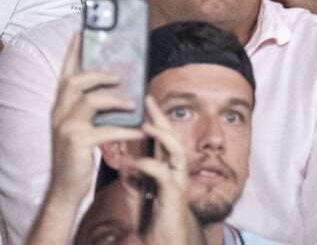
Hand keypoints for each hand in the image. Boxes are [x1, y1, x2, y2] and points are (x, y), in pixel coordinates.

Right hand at [48, 34, 143, 209]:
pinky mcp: (78, 142)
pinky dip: (125, 130)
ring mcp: (66, 127)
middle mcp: (59, 112)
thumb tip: (116, 85)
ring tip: (132, 104)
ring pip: (90, 101)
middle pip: (75, 81)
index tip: (82, 32)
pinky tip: (139, 131)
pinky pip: (106, 130)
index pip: (65, 72)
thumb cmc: (76, 154)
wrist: (65, 189)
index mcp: (59, 105)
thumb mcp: (77, 125)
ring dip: (115, 100)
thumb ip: (89, 106)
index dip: (73, 51)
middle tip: (118, 76)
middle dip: (98, 74)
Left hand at [119, 96, 204, 244]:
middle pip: (173, 135)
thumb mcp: (138, 194)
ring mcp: (178, 180)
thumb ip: (132, 176)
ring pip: (176, 149)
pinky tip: (133, 164)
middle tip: (149, 100)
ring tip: (146, 125)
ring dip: (161, 135)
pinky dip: (147, 165)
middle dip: (161, 117)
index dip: (155, 117)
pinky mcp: (174, 194)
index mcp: (168, 166)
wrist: (166, 243)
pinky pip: (163, 173)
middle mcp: (176, 169)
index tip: (145, 100)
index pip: (163, 135)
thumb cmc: (154, 219)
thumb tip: (123, 159)